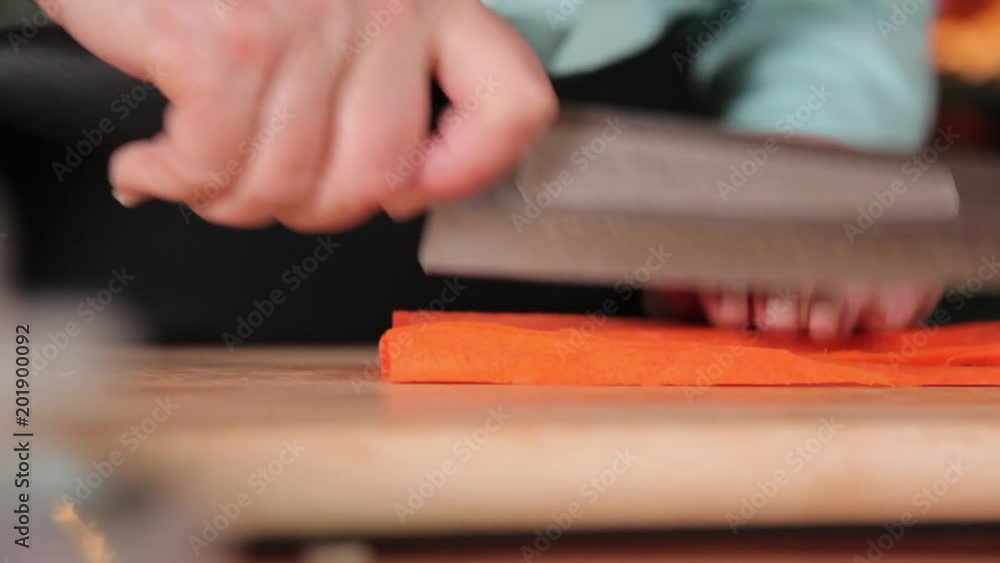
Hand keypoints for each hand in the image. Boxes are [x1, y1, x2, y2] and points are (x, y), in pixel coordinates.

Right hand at [48, 0, 557, 229]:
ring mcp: (307, 25)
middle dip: (315, 209)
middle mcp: (385, 6)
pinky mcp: (229, 44)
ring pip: (293, 185)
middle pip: (383, 177)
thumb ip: (380, 76)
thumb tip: (401, 185)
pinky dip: (170, 180)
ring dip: (231, 199)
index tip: (417, 186)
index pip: (513, 105)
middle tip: (275, 187)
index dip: (470, 170)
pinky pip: (215, 167)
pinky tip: (152, 163)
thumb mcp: (333, 6)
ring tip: (201, 169)